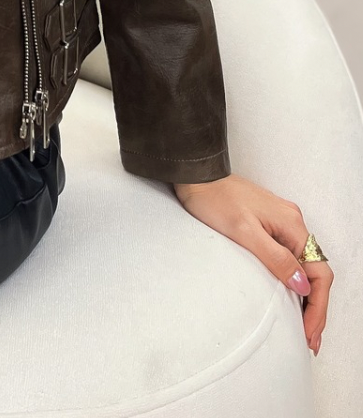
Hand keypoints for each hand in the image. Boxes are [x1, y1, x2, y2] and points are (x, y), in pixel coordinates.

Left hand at [173, 174, 332, 356]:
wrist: (197, 176)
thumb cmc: (215, 199)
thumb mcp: (244, 232)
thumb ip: (275, 258)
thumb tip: (302, 285)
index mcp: (292, 225)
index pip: (319, 273)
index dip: (317, 307)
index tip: (308, 333)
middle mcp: (293, 223)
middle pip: (316, 272)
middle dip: (315, 308)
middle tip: (309, 340)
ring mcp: (282, 223)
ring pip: (305, 266)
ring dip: (307, 297)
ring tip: (302, 327)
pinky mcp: (270, 224)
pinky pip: (292, 257)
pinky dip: (294, 281)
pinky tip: (290, 297)